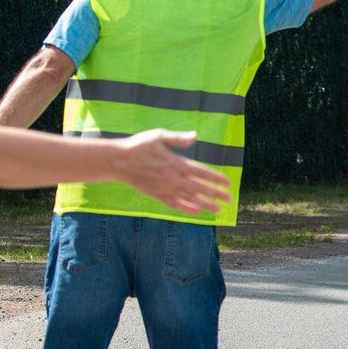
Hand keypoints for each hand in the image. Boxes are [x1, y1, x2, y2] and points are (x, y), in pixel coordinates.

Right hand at [114, 130, 233, 214]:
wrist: (118, 161)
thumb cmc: (139, 145)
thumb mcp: (158, 136)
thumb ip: (178, 138)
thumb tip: (195, 136)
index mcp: (175, 162)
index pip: (200, 172)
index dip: (215, 178)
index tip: (227, 183)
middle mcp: (172, 178)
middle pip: (198, 188)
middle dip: (215, 194)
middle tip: (229, 200)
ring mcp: (164, 188)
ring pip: (188, 198)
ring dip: (204, 204)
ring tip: (218, 210)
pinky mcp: (156, 195)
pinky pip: (174, 204)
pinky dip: (186, 208)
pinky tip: (196, 212)